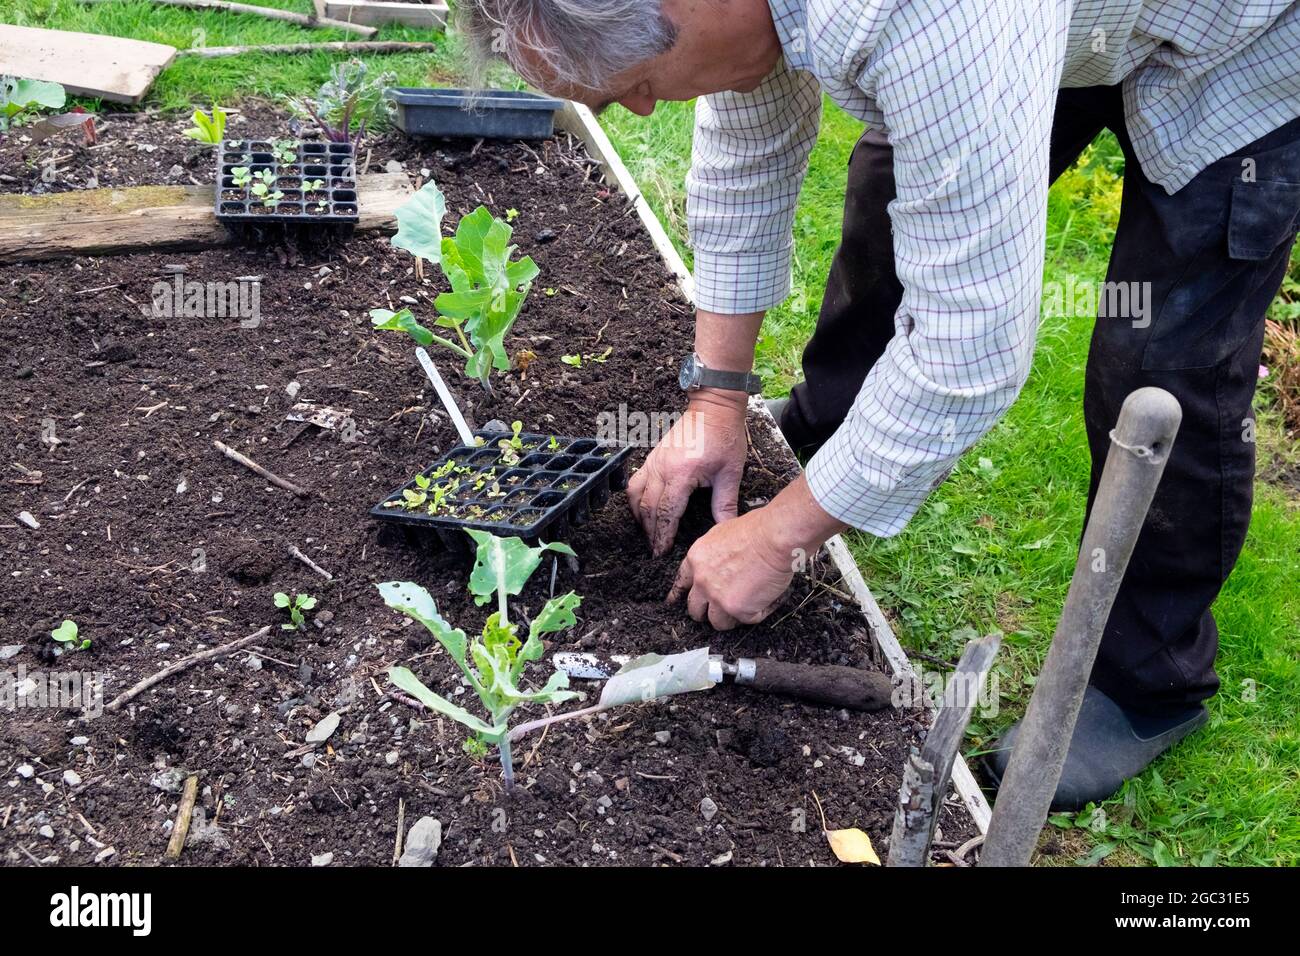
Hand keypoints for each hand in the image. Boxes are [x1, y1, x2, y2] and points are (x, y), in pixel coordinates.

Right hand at [626, 389, 747, 556]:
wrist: (714, 408)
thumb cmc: (724, 437)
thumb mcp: (731, 472)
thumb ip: (725, 503)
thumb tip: (725, 529)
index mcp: (681, 474)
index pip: (665, 512)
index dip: (662, 535)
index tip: (661, 552)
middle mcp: (662, 468)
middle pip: (647, 507)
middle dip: (649, 532)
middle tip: (655, 549)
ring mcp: (654, 461)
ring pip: (635, 495)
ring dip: (639, 516)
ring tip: (648, 532)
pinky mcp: (652, 456)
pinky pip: (635, 481)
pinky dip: (635, 498)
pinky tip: (643, 508)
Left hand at [668, 475, 848, 629]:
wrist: (774, 538)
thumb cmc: (758, 529)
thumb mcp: (722, 532)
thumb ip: (714, 552)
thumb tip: (719, 561)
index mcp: (697, 559)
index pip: (682, 583)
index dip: (681, 594)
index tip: (678, 602)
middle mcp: (702, 581)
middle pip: (695, 608)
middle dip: (704, 612)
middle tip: (718, 610)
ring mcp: (718, 598)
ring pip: (717, 622)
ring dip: (730, 618)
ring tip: (745, 609)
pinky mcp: (738, 610)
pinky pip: (746, 620)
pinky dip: (758, 613)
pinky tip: (766, 600)